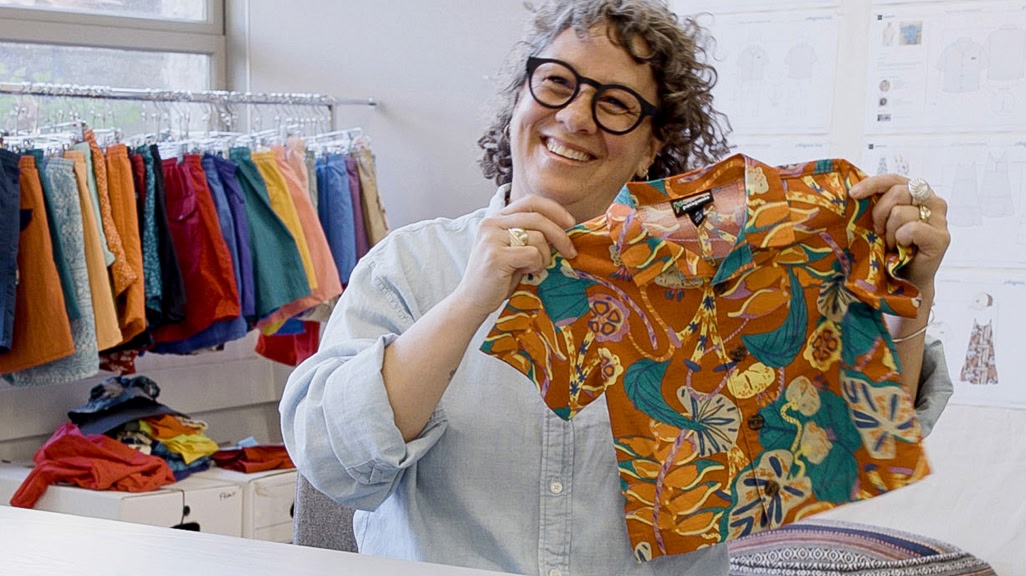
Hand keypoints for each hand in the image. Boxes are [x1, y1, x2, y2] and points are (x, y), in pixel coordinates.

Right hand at [453, 194, 577, 318]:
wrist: (473, 300)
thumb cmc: (498, 277)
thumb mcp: (514, 248)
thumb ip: (531, 234)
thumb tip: (564, 227)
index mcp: (496, 218)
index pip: (531, 201)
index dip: (554, 209)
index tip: (570, 223)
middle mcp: (492, 223)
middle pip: (538, 218)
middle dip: (560, 235)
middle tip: (570, 251)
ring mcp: (492, 238)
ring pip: (538, 237)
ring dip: (544, 256)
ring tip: (534, 267)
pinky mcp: (496, 256)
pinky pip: (533, 254)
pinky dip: (536, 265)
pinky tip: (525, 272)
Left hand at [849, 173, 949, 295]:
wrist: (906, 280)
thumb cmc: (891, 248)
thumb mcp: (881, 221)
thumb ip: (878, 203)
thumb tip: (852, 192)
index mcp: (917, 193)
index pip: (894, 179)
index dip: (873, 184)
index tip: (853, 194)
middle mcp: (932, 201)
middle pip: (898, 192)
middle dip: (880, 213)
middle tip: (879, 231)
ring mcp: (939, 219)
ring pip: (902, 213)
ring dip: (890, 233)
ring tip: (893, 244)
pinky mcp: (941, 237)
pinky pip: (911, 229)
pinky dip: (901, 240)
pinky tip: (904, 248)